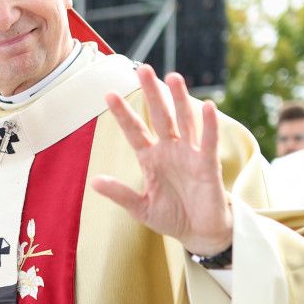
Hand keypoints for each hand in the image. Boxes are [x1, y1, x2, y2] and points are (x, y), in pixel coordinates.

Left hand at [92, 65, 233, 257]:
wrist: (200, 233)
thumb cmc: (172, 217)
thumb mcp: (141, 208)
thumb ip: (120, 194)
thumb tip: (94, 182)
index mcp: (150, 158)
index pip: (134, 131)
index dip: (123, 114)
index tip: (109, 94)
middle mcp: (170, 150)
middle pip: (160, 116)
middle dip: (152, 94)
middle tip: (143, 69)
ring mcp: (189, 155)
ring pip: (184, 121)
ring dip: (180, 100)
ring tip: (173, 77)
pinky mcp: (208, 166)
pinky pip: (208, 142)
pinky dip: (209, 125)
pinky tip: (208, 106)